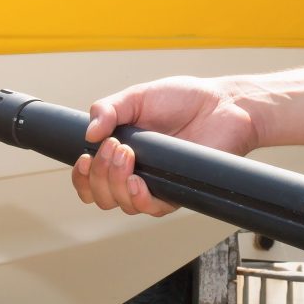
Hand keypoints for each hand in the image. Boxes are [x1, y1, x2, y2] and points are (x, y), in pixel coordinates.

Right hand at [70, 76, 261, 216]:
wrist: (223, 104)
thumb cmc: (185, 99)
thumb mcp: (138, 96)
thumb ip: (108, 110)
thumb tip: (88, 133)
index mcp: (121, 152)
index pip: (91, 179)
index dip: (81, 177)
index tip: (83, 158)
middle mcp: (136, 172)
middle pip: (102, 196)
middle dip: (99, 174)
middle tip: (113, 147)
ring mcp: (156, 184)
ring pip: (122, 204)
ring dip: (116, 181)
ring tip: (126, 153)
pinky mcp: (176, 192)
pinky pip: (151, 208)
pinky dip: (138, 197)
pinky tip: (137, 180)